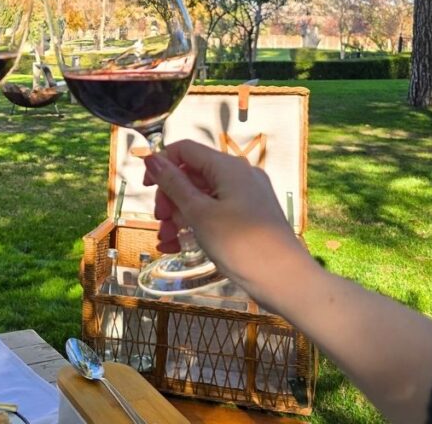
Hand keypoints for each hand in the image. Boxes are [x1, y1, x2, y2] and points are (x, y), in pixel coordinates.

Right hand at [142, 140, 311, 299]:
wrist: (285, 281)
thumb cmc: (240, 244)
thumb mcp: (200, 213)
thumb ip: (174, 184)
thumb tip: (151, 159)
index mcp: (229, 167)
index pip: (186, 150)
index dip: (162, 164)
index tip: (146, 189)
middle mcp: (240, 175)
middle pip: (193, 174)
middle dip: (170, 197)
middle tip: (161, 223)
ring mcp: (247, 197)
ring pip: (203, 197)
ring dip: (180, 215)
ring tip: (166, 241)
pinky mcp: (250, 218)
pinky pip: (216, 212)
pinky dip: (197, 225)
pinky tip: (179, 246)